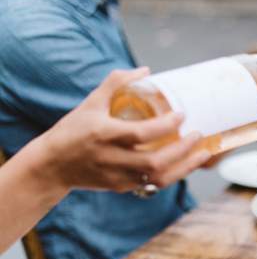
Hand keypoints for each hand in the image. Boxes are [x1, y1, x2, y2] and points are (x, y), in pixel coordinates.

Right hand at [38, 68, 210, 192]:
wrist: (53, 166)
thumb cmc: (73, 130)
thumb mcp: (91, 103)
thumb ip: (116, 84)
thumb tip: (145, 70)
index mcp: (104, 135)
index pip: (141, 133)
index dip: (166, 125)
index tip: (182, 115)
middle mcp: (113, 158)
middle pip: (155, 161)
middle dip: (182, 150)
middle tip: (198, 134)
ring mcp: (118, 176)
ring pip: (158, 179)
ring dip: (184, 167)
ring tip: (202, 153)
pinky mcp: (122, 187)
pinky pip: (154, 185)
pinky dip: (173, 175)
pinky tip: (186, 164)